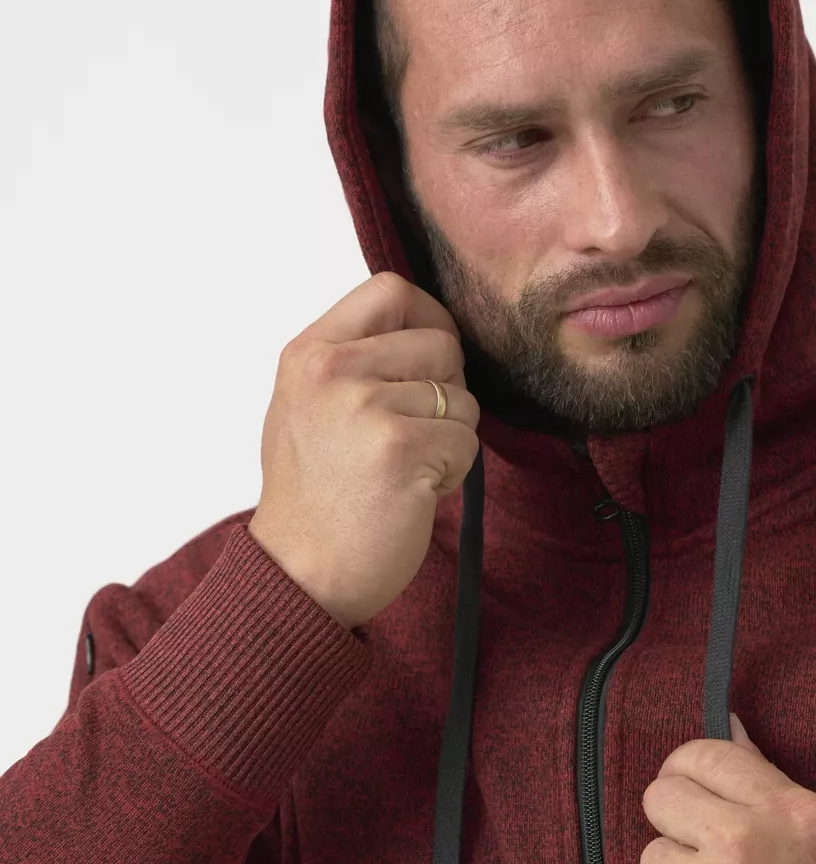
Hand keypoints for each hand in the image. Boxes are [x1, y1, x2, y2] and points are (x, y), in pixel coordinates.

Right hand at [248, 271, 481, 629]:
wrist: (300, 573)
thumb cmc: (315, 499)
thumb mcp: (308, 407)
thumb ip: (354, 362)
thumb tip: (423, 330)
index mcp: (308, 353)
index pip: (391, 290)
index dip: (430, 320)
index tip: (432, 361)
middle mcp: (333, 370)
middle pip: (441, 344)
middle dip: (448, 392)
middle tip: (415, 436)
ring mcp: (365, 408)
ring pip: (462, 399)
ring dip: (449, 440)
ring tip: (404, 471)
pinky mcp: (401, 449)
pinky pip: (466, 443)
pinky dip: (452, 473)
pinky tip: (412, 494)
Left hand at [637, 714, 815, 863]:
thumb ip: (771, 782)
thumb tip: (728, 725)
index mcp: (783, 809)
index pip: (703, 756)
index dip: (688, 770)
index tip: (692, 791)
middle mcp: (741, 843)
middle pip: (660, 799)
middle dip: (677, 823)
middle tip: (702, 850)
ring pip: (651, 860)